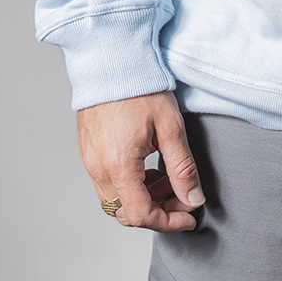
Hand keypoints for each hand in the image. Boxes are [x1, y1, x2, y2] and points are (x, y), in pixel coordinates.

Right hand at [77, 90, 204, 231]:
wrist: (113, 59)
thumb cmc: (140, 87)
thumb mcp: (171, 127)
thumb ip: (183, 168)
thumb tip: (193, 198)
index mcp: (119, 165)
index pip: (140, 215)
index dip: (167, 222)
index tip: (187, 217)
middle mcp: (98, 168)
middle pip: (125, 212)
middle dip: (157, 211)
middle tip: (182, 198)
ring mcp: (90, 160)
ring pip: (116, 200)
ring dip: (143, 199)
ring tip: (167, 178)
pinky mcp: (88, 151)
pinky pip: (107, 183)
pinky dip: (130, 184)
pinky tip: (148, 167)